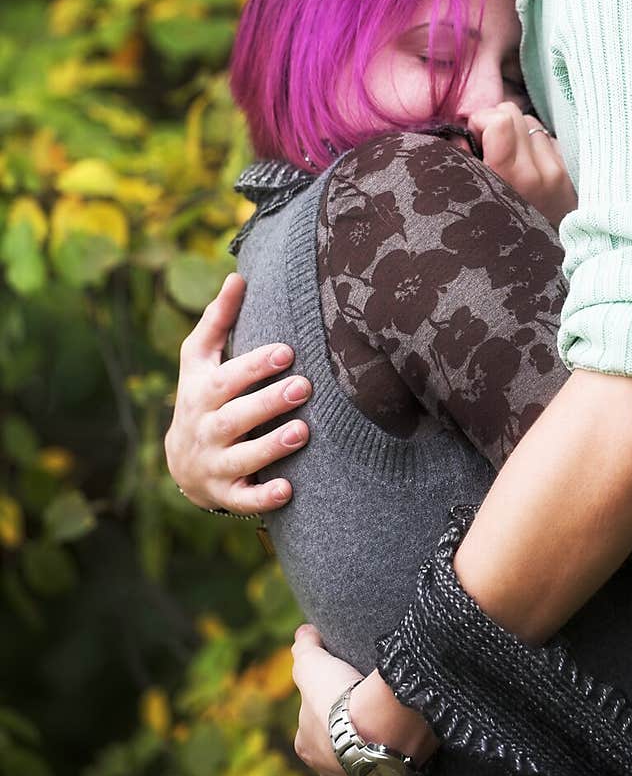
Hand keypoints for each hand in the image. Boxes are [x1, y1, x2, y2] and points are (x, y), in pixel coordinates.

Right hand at [165, 273, 311, 514]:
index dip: (255, 365)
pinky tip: (288, 490)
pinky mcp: (225, 494)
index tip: (287, 350)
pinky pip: (243, 499)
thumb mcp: (200, 360)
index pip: (227, 377)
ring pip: (241, 458)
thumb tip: (238, 275)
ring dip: (271, 447)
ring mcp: (214, 463)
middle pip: (235, 416)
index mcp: (202, 392)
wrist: (182, 462)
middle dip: (268, 402)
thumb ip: (219, 320)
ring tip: (303, 432)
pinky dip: (263, 497)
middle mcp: (206, 428)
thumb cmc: (202, 396)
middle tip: (304, 386)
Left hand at [292, 625, 427, 775]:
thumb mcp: (316, 665)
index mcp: (307, 742)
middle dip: (344, 754)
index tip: (348, 707)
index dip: (328, 719)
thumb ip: (305, 649)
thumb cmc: (344, 698)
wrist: (380, 730)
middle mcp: (326, 772)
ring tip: (376, 771)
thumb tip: (302, 633)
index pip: (313, 731)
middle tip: (367, 735)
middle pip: (334, 762)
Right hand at [468, 102, 576, 228]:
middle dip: (495, 121)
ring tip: (509, 157)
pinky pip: (546, 138)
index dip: (481, 120)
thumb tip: (460, 135)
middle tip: (488, 144)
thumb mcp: (471, 201)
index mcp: (507, 177)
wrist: (544, 260)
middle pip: (513, 112)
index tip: (474, 137)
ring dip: (516, 132)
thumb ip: (461, 163)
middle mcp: (535, 171)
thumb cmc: (498, 233)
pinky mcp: (568, 172)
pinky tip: (527, 167)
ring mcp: (555, 170)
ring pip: (531, 122)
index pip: (499, 120)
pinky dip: (533, 145)